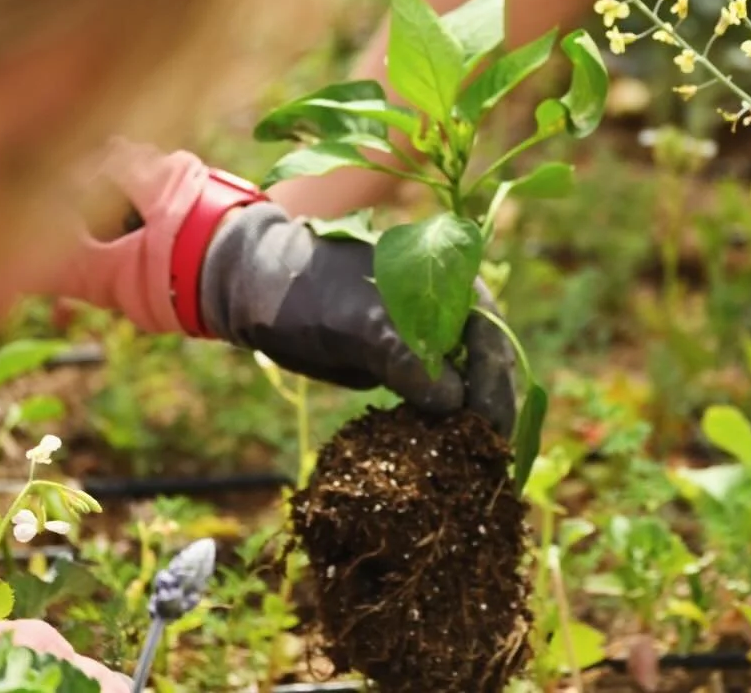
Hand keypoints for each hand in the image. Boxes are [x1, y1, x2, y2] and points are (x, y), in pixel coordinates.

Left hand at [200, 205, 517, 433]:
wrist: (255, 288)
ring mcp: (426, 338)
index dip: (495, 385)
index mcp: (446, 282)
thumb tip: (456, 403)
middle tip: (491, 463)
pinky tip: (442, 458)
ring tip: (476, 469)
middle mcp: (447, 309)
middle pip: (486, 364)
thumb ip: (405, 357)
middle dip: (489, 411)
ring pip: (464, 385)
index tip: (493, 432)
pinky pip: (433, 397)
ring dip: (470, 424)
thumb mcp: (354, 321)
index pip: (490, 336)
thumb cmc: (305, 289)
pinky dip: (440, 426)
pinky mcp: (402, 364)